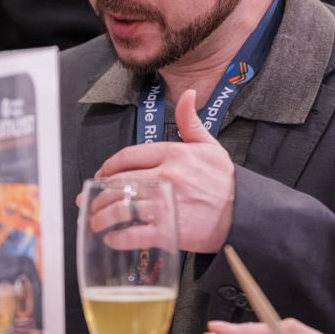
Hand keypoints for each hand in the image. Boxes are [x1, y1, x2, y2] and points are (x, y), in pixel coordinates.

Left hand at [93, 89, 234, 252]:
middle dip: (98, 193)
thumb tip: (187, 94)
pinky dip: (118, 237)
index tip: (100, 176)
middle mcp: (167, 176)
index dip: (108, 167)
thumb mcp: (210, 146)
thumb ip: (190, 122)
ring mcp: (166, 204)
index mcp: (173, 154)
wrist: (246, 213)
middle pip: (120, 182)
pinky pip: (134, 234)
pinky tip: (111, 239)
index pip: (128, 156)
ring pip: (122, 208)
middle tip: (88, 201)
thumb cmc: (227, 182)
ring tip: (94, 222)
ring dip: (101, 216)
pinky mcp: (169, 230)